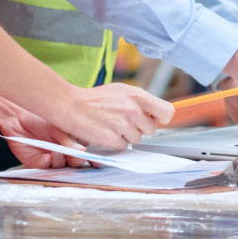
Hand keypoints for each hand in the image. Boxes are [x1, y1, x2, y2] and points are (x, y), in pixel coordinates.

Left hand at [0, 91, 86, 168]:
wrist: (18, 119)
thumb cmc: (40, 118)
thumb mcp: (57, 124)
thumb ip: (68, 138)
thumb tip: (82, 150)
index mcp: (73, 141)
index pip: (86, 152)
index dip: (93, 158)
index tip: (97, 162)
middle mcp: (65, 152)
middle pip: (76, 162)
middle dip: (78, 161)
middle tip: (77, 157)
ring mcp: (52, 159)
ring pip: (62, 167)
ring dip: (61, 160)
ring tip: (56, 151)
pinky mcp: (39, 164)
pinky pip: (46, 168)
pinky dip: (48, 163)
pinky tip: (47, 156)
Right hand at [52, 83, 173, 150]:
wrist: (71, 105)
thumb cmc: (96, 98)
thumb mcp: (121, 91)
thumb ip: (140, 101)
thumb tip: (157, 115)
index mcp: (137, 94)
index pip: (166, 111)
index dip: (161, 118)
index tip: (154, 119)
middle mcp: (132, 109)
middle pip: (151, 129)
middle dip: (140, 128)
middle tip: (124, 121)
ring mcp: (123, 125)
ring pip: (137, 139)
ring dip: (126, 136)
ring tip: (112, 124)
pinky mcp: (112, 139)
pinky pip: (123, 147)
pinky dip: (115, 143)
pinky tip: (105, 132)